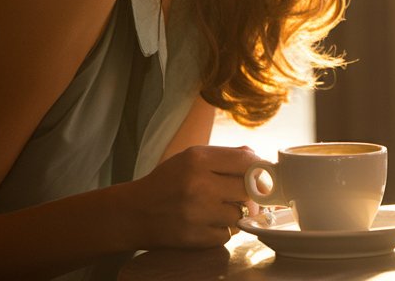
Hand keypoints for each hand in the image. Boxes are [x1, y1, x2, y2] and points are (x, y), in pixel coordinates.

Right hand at [125, 145, 262, 248]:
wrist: (133, 213)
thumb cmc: (166, 183)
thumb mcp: (190, 158)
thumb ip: (224, 156)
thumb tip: (257, 158)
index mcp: (198, 159)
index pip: (247, 161)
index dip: (259, 169)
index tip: (261, 175)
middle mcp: (199, 184)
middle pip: (249, 189)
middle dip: (250, 193)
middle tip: (242, 194)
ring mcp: (198, 213)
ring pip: (240, 214)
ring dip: (234, 213)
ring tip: (216, 209)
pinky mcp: (196, 237)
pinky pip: (228, 235)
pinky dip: (222, 231)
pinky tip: (207, 223)